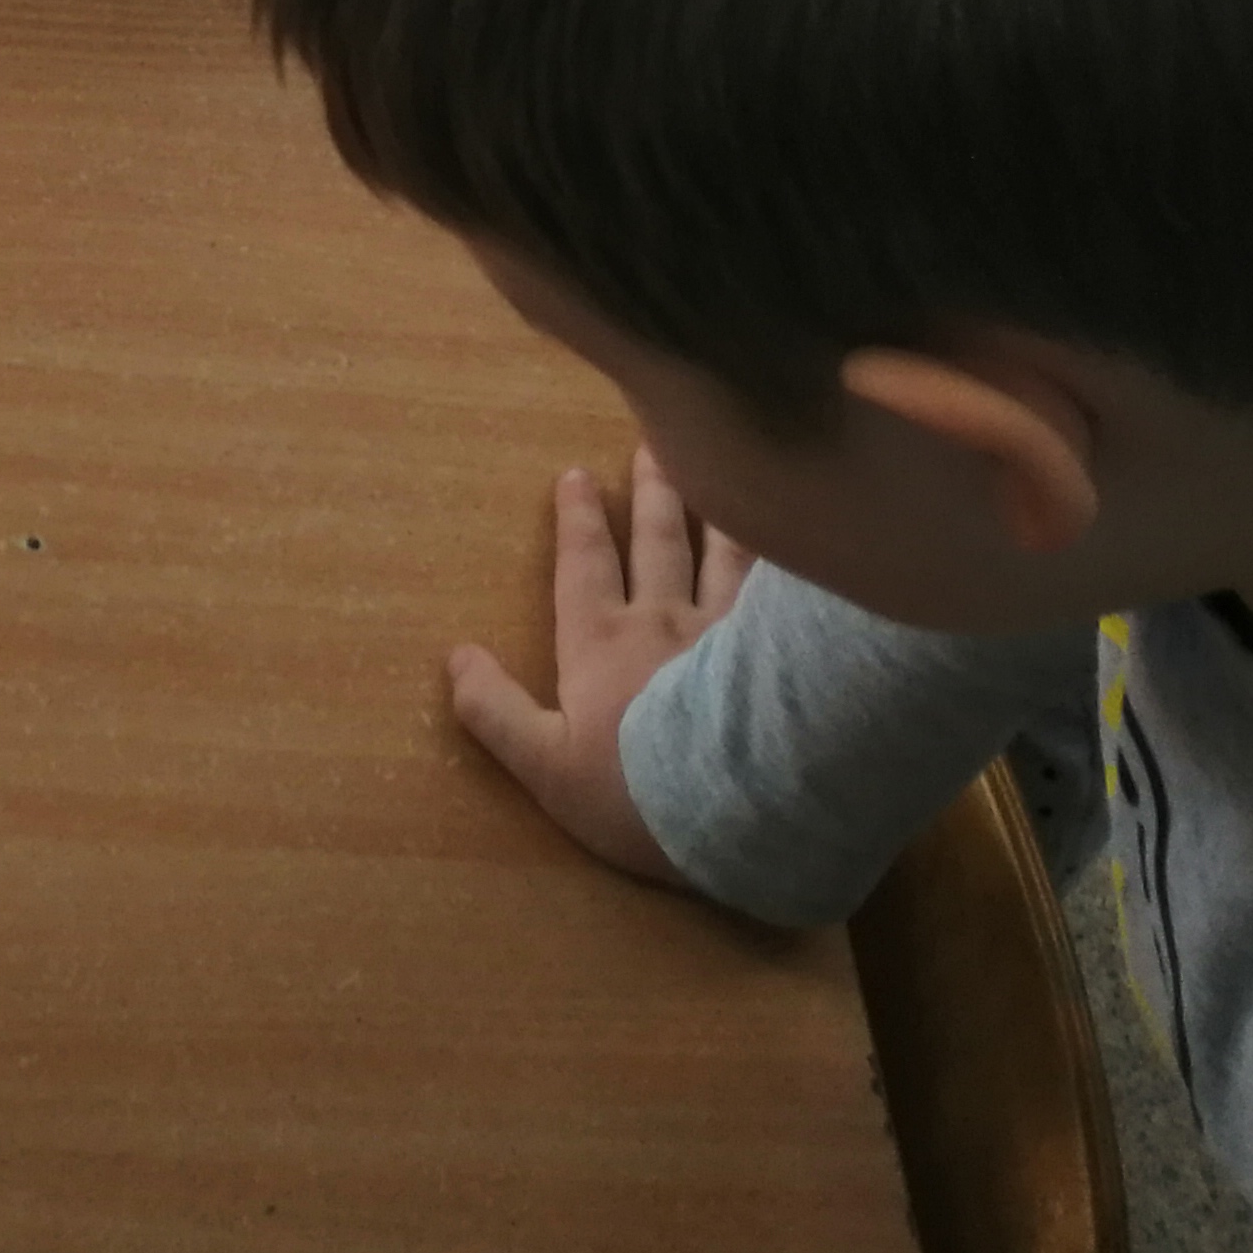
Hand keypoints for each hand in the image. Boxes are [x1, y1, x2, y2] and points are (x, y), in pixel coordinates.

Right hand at [444, 447, 753, 886]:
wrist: (742, 805)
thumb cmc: (636, 794)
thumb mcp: (545, 764)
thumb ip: (494, 709)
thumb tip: (455, 653)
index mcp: (602, 643)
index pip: (586, 566)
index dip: (579, 520)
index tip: (577, 474)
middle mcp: (665, 620)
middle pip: (658, 543)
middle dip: (651, 494)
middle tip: (652, 446)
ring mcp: (730, 631)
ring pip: (723, 554)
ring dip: (716, 511)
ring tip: (720, 474)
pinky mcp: (782, 653)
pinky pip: (781, 590)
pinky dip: (781, 556)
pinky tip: (796, 537)